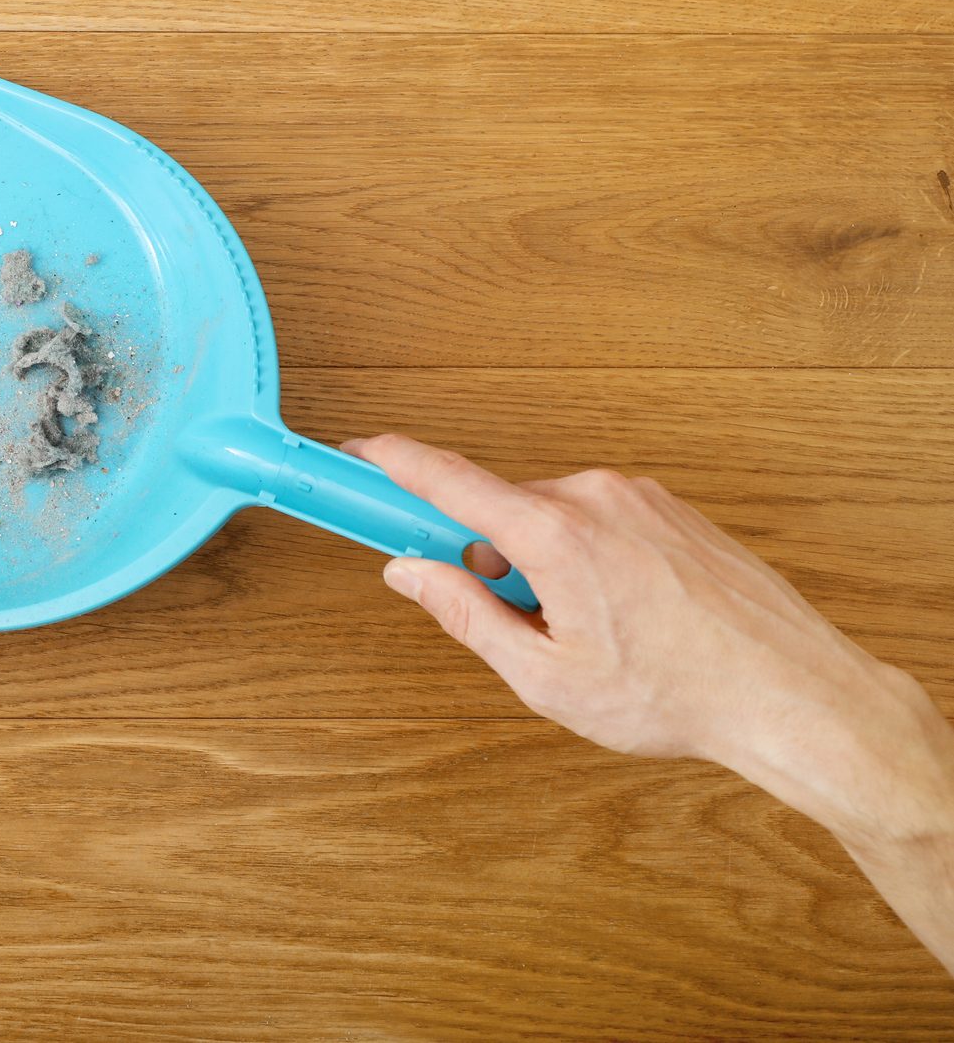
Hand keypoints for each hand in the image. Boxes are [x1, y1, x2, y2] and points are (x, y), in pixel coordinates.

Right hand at [347, 433, 953, 970]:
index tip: (352, 450)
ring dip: (545, 567)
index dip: (390, 463)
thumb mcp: (545, 676)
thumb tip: (412, 575)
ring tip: (593, 637)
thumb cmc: (678, 695)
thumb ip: (465, 616)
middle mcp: (594, 496)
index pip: (447, 480)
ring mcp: (639, 496)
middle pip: (502, 512)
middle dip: (490, 561)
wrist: (793, 694)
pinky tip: (629, 620)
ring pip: (553, 521)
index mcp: (554, 533)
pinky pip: (600, 522)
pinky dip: (589, 561)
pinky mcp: (671, 508)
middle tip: (519, 626)